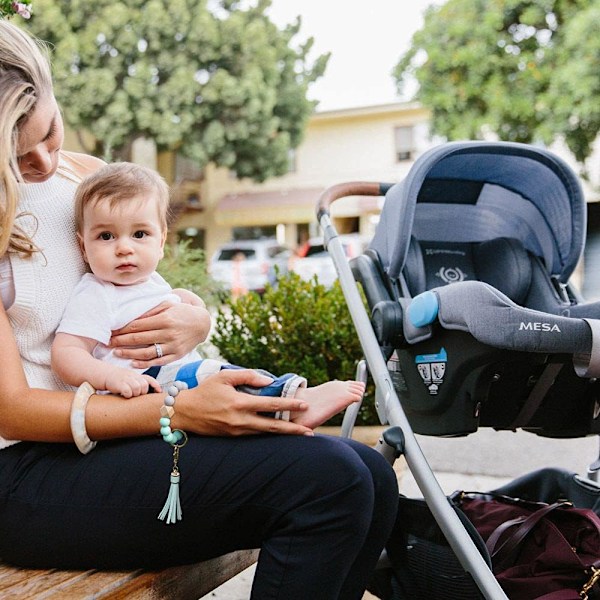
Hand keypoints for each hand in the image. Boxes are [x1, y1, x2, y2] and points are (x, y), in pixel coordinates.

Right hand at [104, 369, 160, 398]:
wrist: (104, 374)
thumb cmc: (119, 380)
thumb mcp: (130, 379)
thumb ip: (139, 383)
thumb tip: (148, 392)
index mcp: (136, 375)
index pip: (149, 379)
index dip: (155, 385)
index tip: (159, 391)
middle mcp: (133, 376)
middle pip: (144, 385)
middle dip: (142, 392)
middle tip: (136, 394)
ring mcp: (126, 379)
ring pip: (137, 388)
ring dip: (135, 394)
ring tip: (130, 395)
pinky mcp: (119, 384)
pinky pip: (128, 391)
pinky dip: (127, 395)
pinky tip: (124, 395)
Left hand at [109, 301, 210, 367]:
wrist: (202, 323)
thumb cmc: (182, 312)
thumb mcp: (168, 305)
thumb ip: (150, 311)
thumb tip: (131, 318)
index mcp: (165, 319)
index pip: (138, 326)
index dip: (122, 329)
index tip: (110, 331)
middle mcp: (169, 333)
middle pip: (139, 339)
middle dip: (121, 341)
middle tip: (108, 343)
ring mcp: (173, 346)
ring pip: (147, 353)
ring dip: (129, 354)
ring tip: (117, 353)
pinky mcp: (177, 355)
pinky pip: (159, 361)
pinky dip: (145, 364)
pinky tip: (133, 363)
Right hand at [179, 369, 313, 436]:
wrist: (184, 412)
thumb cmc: (205, 391)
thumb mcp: (224, 377)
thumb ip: (248, 376)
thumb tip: (268, 381)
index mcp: (239, 403)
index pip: (270, 404)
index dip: (289, 404)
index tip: (304, 405)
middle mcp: (240, 420)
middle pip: (272, 426)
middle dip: (293, 429)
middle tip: (310, 431)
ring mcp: (237, 431)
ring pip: (265, 433)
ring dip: (283, 434)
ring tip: (300, 433)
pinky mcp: (233, 437)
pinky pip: (255, 435)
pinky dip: (269, 434)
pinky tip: (279, 432)